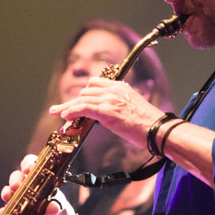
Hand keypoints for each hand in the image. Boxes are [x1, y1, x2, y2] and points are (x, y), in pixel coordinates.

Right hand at [0, 155, 79, 214]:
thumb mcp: (64, 211)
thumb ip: (58, 207)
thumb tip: (52, 207)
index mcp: (43, 183)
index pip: (34, 167)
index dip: (29, 164)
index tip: (28, 169)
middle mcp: (29, 189)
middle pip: (17, 177)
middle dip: (15, 179)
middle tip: (16, 186)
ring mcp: (21, 202)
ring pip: (9, 191)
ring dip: (6, 192)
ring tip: (7, 197)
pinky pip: (4, 212)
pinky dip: (0, 212)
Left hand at [48, 77, 163, 147]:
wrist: (158, 130)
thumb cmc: (149, 124)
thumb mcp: (133, 108)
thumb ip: (120, 105)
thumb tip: (110, 114)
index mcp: (121, 87)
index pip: (96, 83)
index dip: (85, 93)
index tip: (77, 100)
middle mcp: (114, 90)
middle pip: (86, 91)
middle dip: (74, 101)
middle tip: (63, 110)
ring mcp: (110, 100)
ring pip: (82, 99)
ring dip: (69, 107)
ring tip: (57, 112)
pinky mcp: (107, 112)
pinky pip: (83, 108)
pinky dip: (72, 111)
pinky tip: (64, 115)